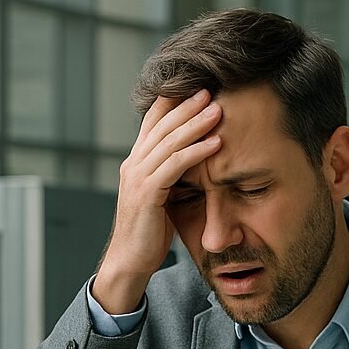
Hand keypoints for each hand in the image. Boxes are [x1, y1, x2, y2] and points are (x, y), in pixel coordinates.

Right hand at [92, 90, 222, 312]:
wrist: (129, 261)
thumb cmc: (148, 233)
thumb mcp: (159, 197)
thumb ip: (169, 175)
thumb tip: (192, 161)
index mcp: (135, 162)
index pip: (152, 122)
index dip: (172, 102)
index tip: (196, 87)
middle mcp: (132, 164)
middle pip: (161, 125)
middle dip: (187, 106)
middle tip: (210, 90)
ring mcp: (137, 177)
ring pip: (169, 141)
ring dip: (195, 124)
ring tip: (218, 111)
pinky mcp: (147, 192)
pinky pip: (175, 165)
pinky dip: (196, 152)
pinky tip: (216, 144)